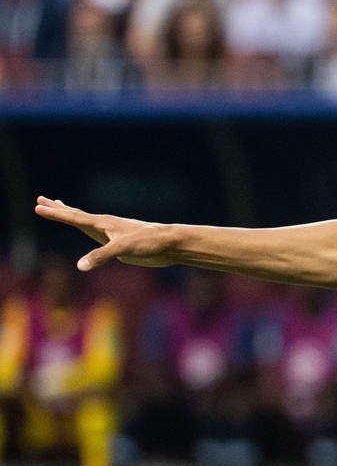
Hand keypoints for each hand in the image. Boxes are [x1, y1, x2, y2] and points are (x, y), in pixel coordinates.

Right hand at [34, 197, 180, 269]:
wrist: (169, 245)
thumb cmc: (148, 243)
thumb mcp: (122, 250)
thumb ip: (100, 256)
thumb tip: (80, 266)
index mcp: (103, 223)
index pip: (73, 217)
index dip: (55, 213)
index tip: (38, 206)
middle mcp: (105, 226)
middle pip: (76, 215)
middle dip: (58, 209)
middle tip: (40, 199)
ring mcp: (111, 234)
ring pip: (86, 223)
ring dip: (71, 216)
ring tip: (59, 207)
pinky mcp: (118, 244)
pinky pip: (97, 236)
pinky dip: (87, 230)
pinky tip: (88, 229)